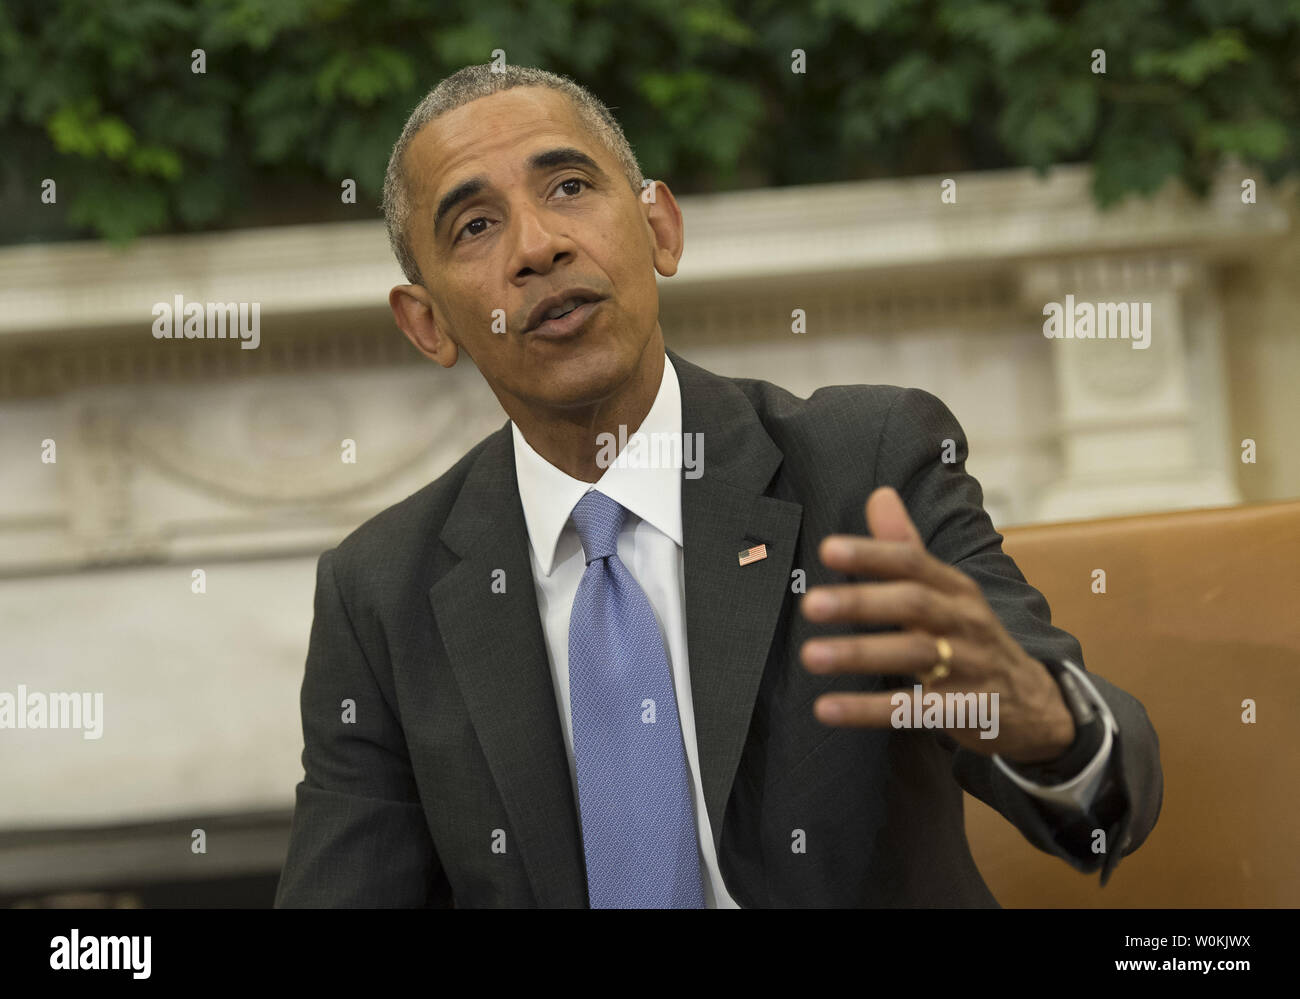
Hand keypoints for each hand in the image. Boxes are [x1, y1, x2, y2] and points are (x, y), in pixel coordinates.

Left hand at [799, 486, 1074, 762]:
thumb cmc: (970, 637)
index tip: (827, 549)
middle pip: (914, 605)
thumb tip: (878, 495)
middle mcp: (965, 621)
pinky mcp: (968, 710)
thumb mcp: (947, 590)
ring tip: (811, 655)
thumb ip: (906, 547)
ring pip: (915, 655)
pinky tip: (828, 709)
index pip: (913, 562)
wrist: (1033, 703)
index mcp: (955, 588)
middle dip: (861, 602)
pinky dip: (870, 709)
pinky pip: (915, 710)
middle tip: (810, 604)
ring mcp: (970, 666)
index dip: (872, 554)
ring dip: (861, 654)